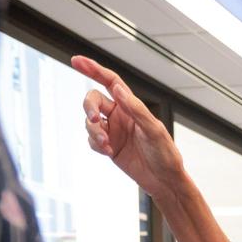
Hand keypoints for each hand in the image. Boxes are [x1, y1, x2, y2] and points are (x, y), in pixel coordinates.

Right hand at [71, 56, 185, 200]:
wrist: (164, 181)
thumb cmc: (166, 154)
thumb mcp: (153, 131)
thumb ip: (136, 109)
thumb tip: (118, 89)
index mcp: (132, 105)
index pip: (110, 82)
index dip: (93, 69)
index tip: (76, 60)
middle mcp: (120, 115)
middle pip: (93, 100)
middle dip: (89, 107)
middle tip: (94, 119)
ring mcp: (113, 131)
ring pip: (90, 122)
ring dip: (94, 131)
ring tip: (106, 145)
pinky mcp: (109, 147)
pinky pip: (92, 140)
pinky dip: (96, 144)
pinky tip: (109, 152)